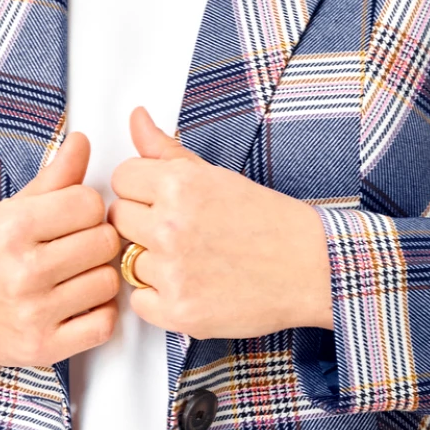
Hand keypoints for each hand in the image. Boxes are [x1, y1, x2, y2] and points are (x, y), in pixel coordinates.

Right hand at [0, 132, 121, 367]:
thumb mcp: (5, 211)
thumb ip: (52, 179)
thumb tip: (84, 141)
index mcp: (12, 228)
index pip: (89, 203)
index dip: (86, 207)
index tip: (71, 217)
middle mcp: (23, 271)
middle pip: (105, 242)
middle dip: (95, 239)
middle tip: (74, 246)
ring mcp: (34, 313)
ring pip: (108, 282)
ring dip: (97, 276)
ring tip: (73, 275)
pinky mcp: (43, 347)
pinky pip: (103, 324)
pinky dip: (97, 313)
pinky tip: (76, 303)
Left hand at [108, 106, 334, 339]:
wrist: (311, 269)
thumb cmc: (269, 222)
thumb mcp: (216, 175)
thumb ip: (166, 150)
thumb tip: (136, 118)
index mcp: (179, 185)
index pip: (121, 179)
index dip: (141, 190)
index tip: (162, 200)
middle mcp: (170, 226)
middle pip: (119, 220)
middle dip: (143, 224)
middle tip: (181, 231)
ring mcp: (173, 271)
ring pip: (128, 261)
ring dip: (152, 263)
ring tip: (192, 260)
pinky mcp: (178, 311)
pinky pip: (138, 302)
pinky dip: (158, 299)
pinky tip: (190, 286)